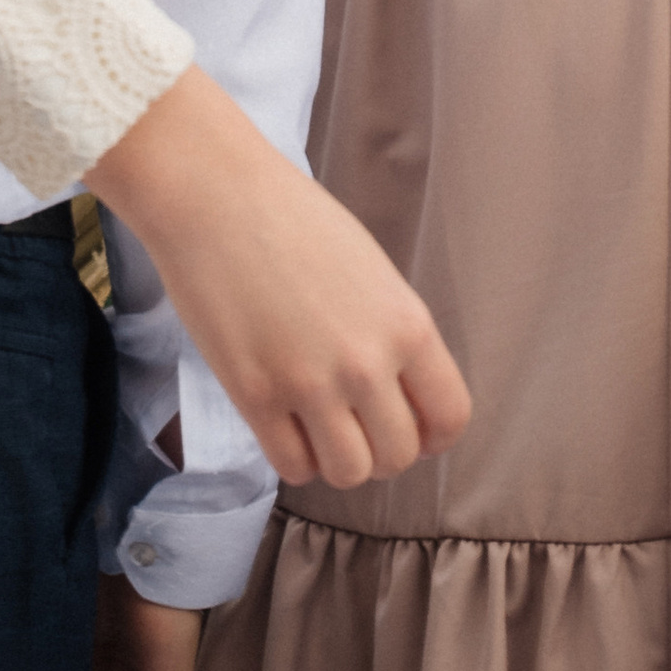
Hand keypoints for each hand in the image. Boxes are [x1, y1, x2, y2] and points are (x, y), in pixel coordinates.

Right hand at [88, 69, 468, 489]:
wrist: (219, 197)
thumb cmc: (295, 222)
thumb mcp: (372, 272)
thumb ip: (393, 335)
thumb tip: (404, 399)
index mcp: (406, 323)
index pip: (450, 417)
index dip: (433, 433)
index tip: (411, 424)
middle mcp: (366, 362)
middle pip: (397, 456)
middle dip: (380, 447)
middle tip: (357, 420)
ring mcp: (309, 384)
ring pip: (348, 473)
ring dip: (337, 457)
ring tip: (319, 422)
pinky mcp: (255, 397)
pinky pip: (293, 467)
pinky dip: (295, 456)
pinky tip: (285, 421)